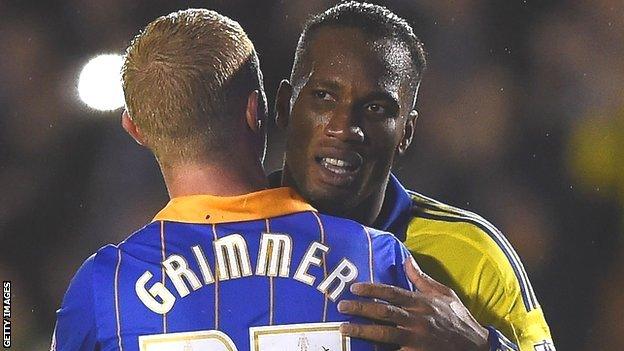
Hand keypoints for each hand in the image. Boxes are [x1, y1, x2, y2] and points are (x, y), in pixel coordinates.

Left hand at [338, 257, 488, 350]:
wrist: (476, 346)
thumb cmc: (458, 318)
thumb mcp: (444, 293)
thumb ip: (422, 279)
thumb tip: (406, 260)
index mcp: (421, 302)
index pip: (392, 292)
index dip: (372, 289)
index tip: (354, 288)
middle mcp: (417, 319)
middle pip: (383, 312)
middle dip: (360, 309)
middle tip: (341, 307)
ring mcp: (416, 339)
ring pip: (384, 334)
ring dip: (362, 330)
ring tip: (343, 328)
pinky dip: (378, 349)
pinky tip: (362, 349)